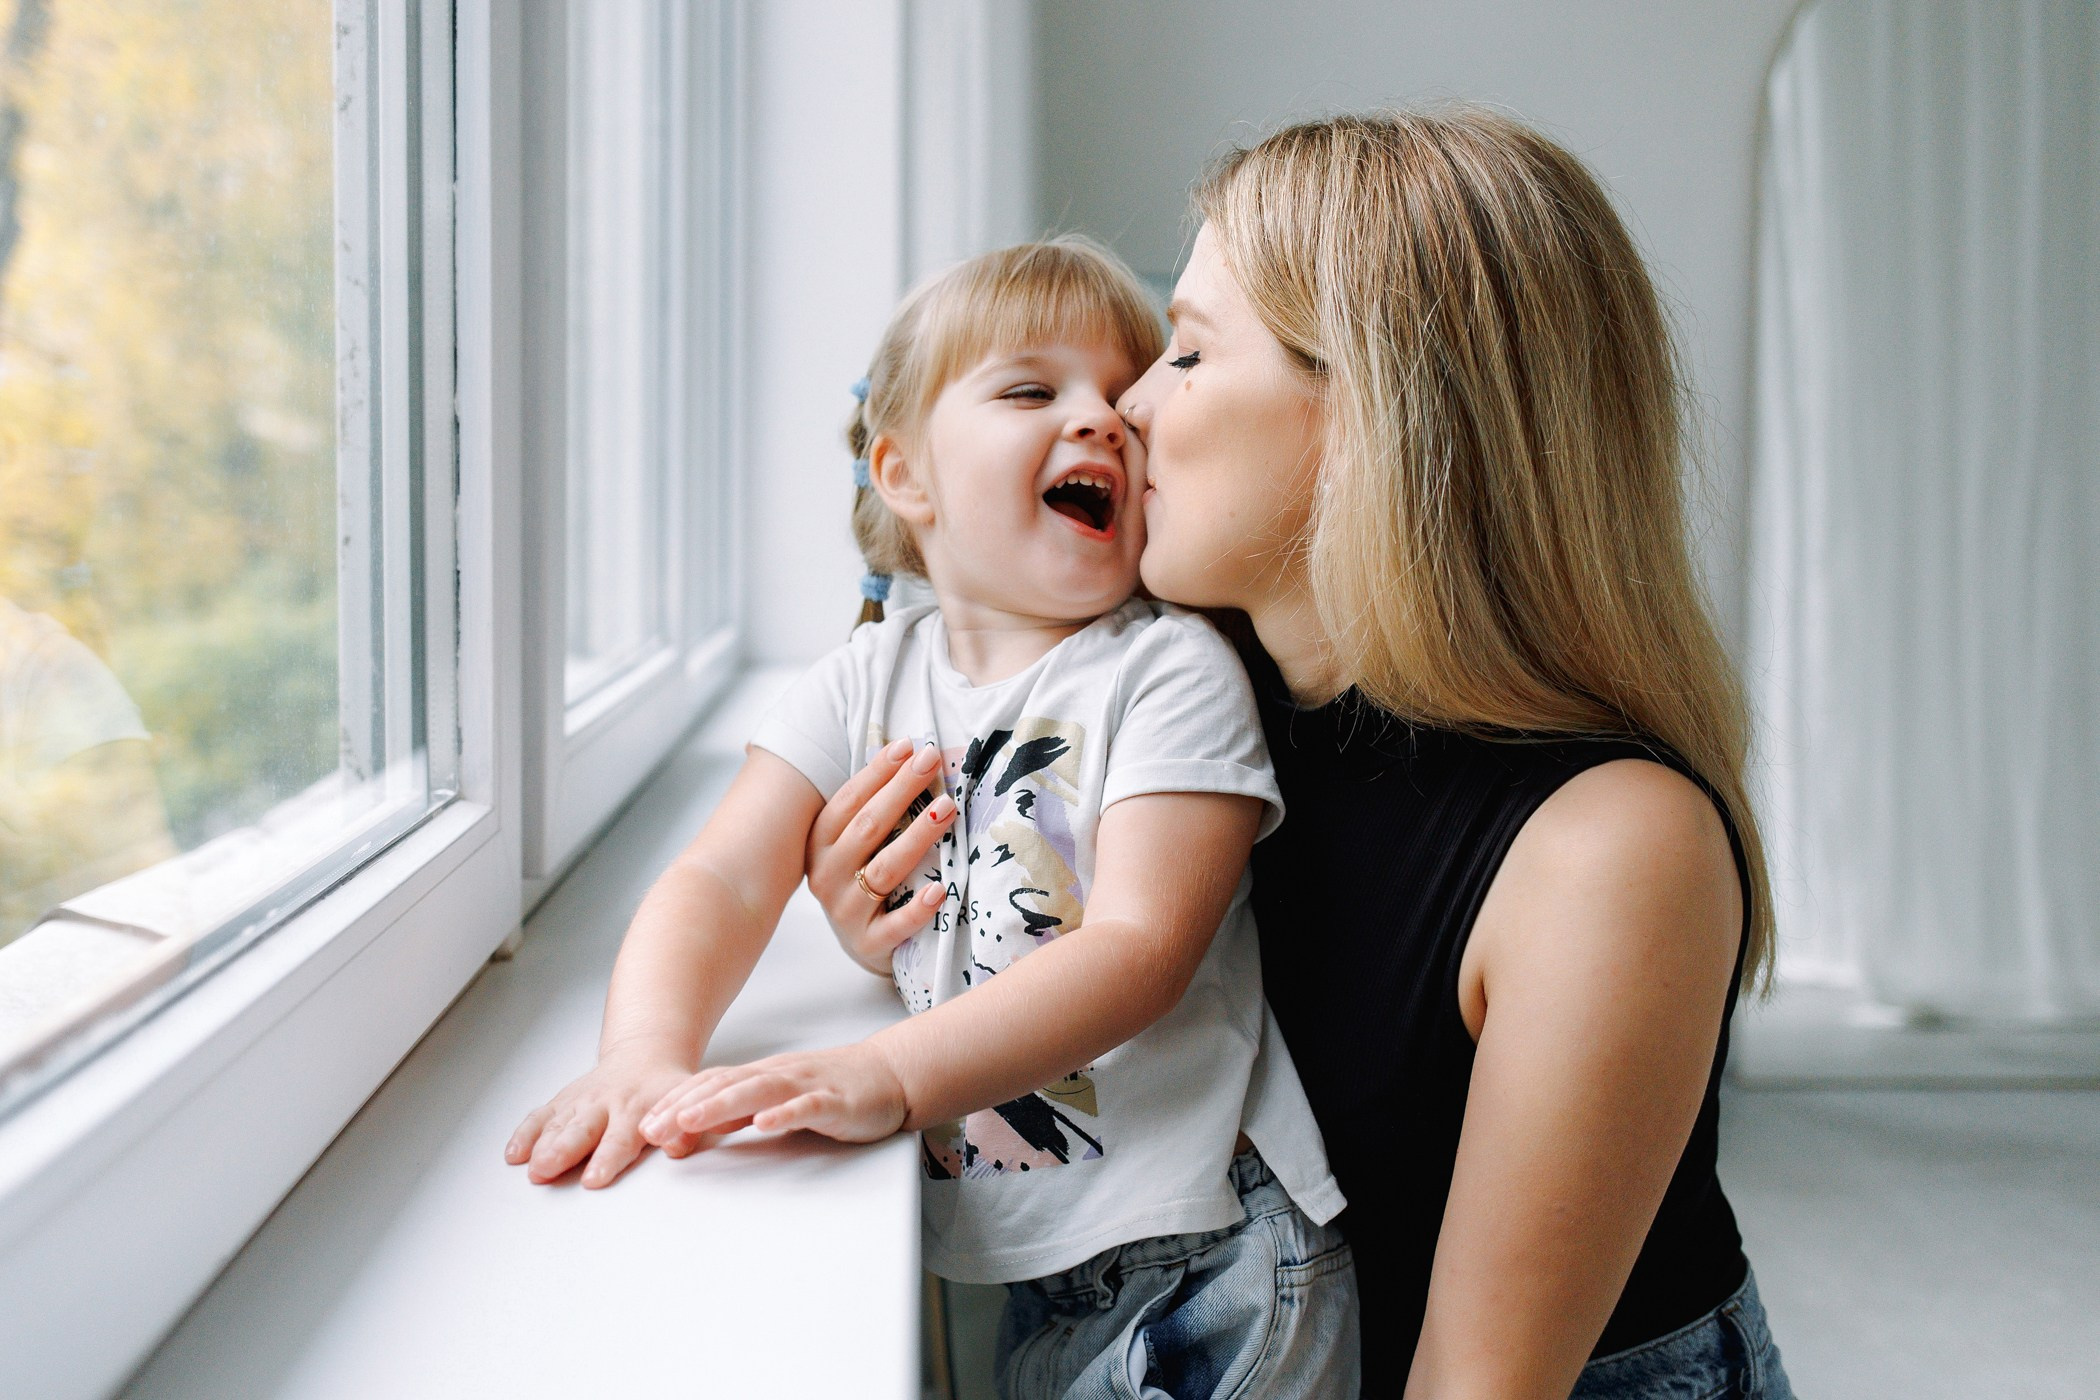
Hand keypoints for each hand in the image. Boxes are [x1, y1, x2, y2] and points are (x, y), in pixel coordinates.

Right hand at [504, 1045, 708, 1187]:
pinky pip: (540, 1117)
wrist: (643, 1059)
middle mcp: (604, 1105)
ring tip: (531, 1168)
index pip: (620, 1139)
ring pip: (557, 1125)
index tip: (594, 1179)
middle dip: (562, 1151)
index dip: (607, 1159)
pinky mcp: (562, 1102)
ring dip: (541, 1147)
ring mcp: (580, 1103)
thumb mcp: (682, 1103)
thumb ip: (683, 1128)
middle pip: (580, 1131)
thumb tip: (679, 1146)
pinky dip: (525, 1134)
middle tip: (547, 1171)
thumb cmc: (661, 1090)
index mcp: (636, 1108)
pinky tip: (514, 1154)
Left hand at [639, 1042, 909, 1145]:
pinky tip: (765, 1124)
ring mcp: (807, 1086)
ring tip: (691, 1121)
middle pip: (726, 1086)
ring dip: (722, 1105)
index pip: (712, 1085)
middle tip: (653, 1128)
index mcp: (762, 1076)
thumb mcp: (775, 1102)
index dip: (677, 1103)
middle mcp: (779, 1075)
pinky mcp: (836, 1101)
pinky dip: (785, 1114)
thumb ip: (738, 1114)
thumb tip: (693, 1131)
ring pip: (759, 1091)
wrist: (888, 1076)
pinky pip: (808, 1106)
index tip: (646, 1124)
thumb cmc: (831, 1090)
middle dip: (686, 1106)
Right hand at [804, 738, 954, 974]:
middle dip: (901, 790)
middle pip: (867, 827)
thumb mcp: (858, 842)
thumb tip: (912, 754)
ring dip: (917, 836)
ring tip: (947, 809)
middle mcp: (827, 875)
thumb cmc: (863, 877)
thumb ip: (875, 807)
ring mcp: (846, 910)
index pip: (849, 801)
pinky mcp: (868, 943)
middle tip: (931, 760)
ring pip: (884, 869)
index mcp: (820, 843)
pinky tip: (939, 890)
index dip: (878, 772)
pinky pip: (895, 925)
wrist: (862, 941)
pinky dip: (917, 908)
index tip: (908, 745)